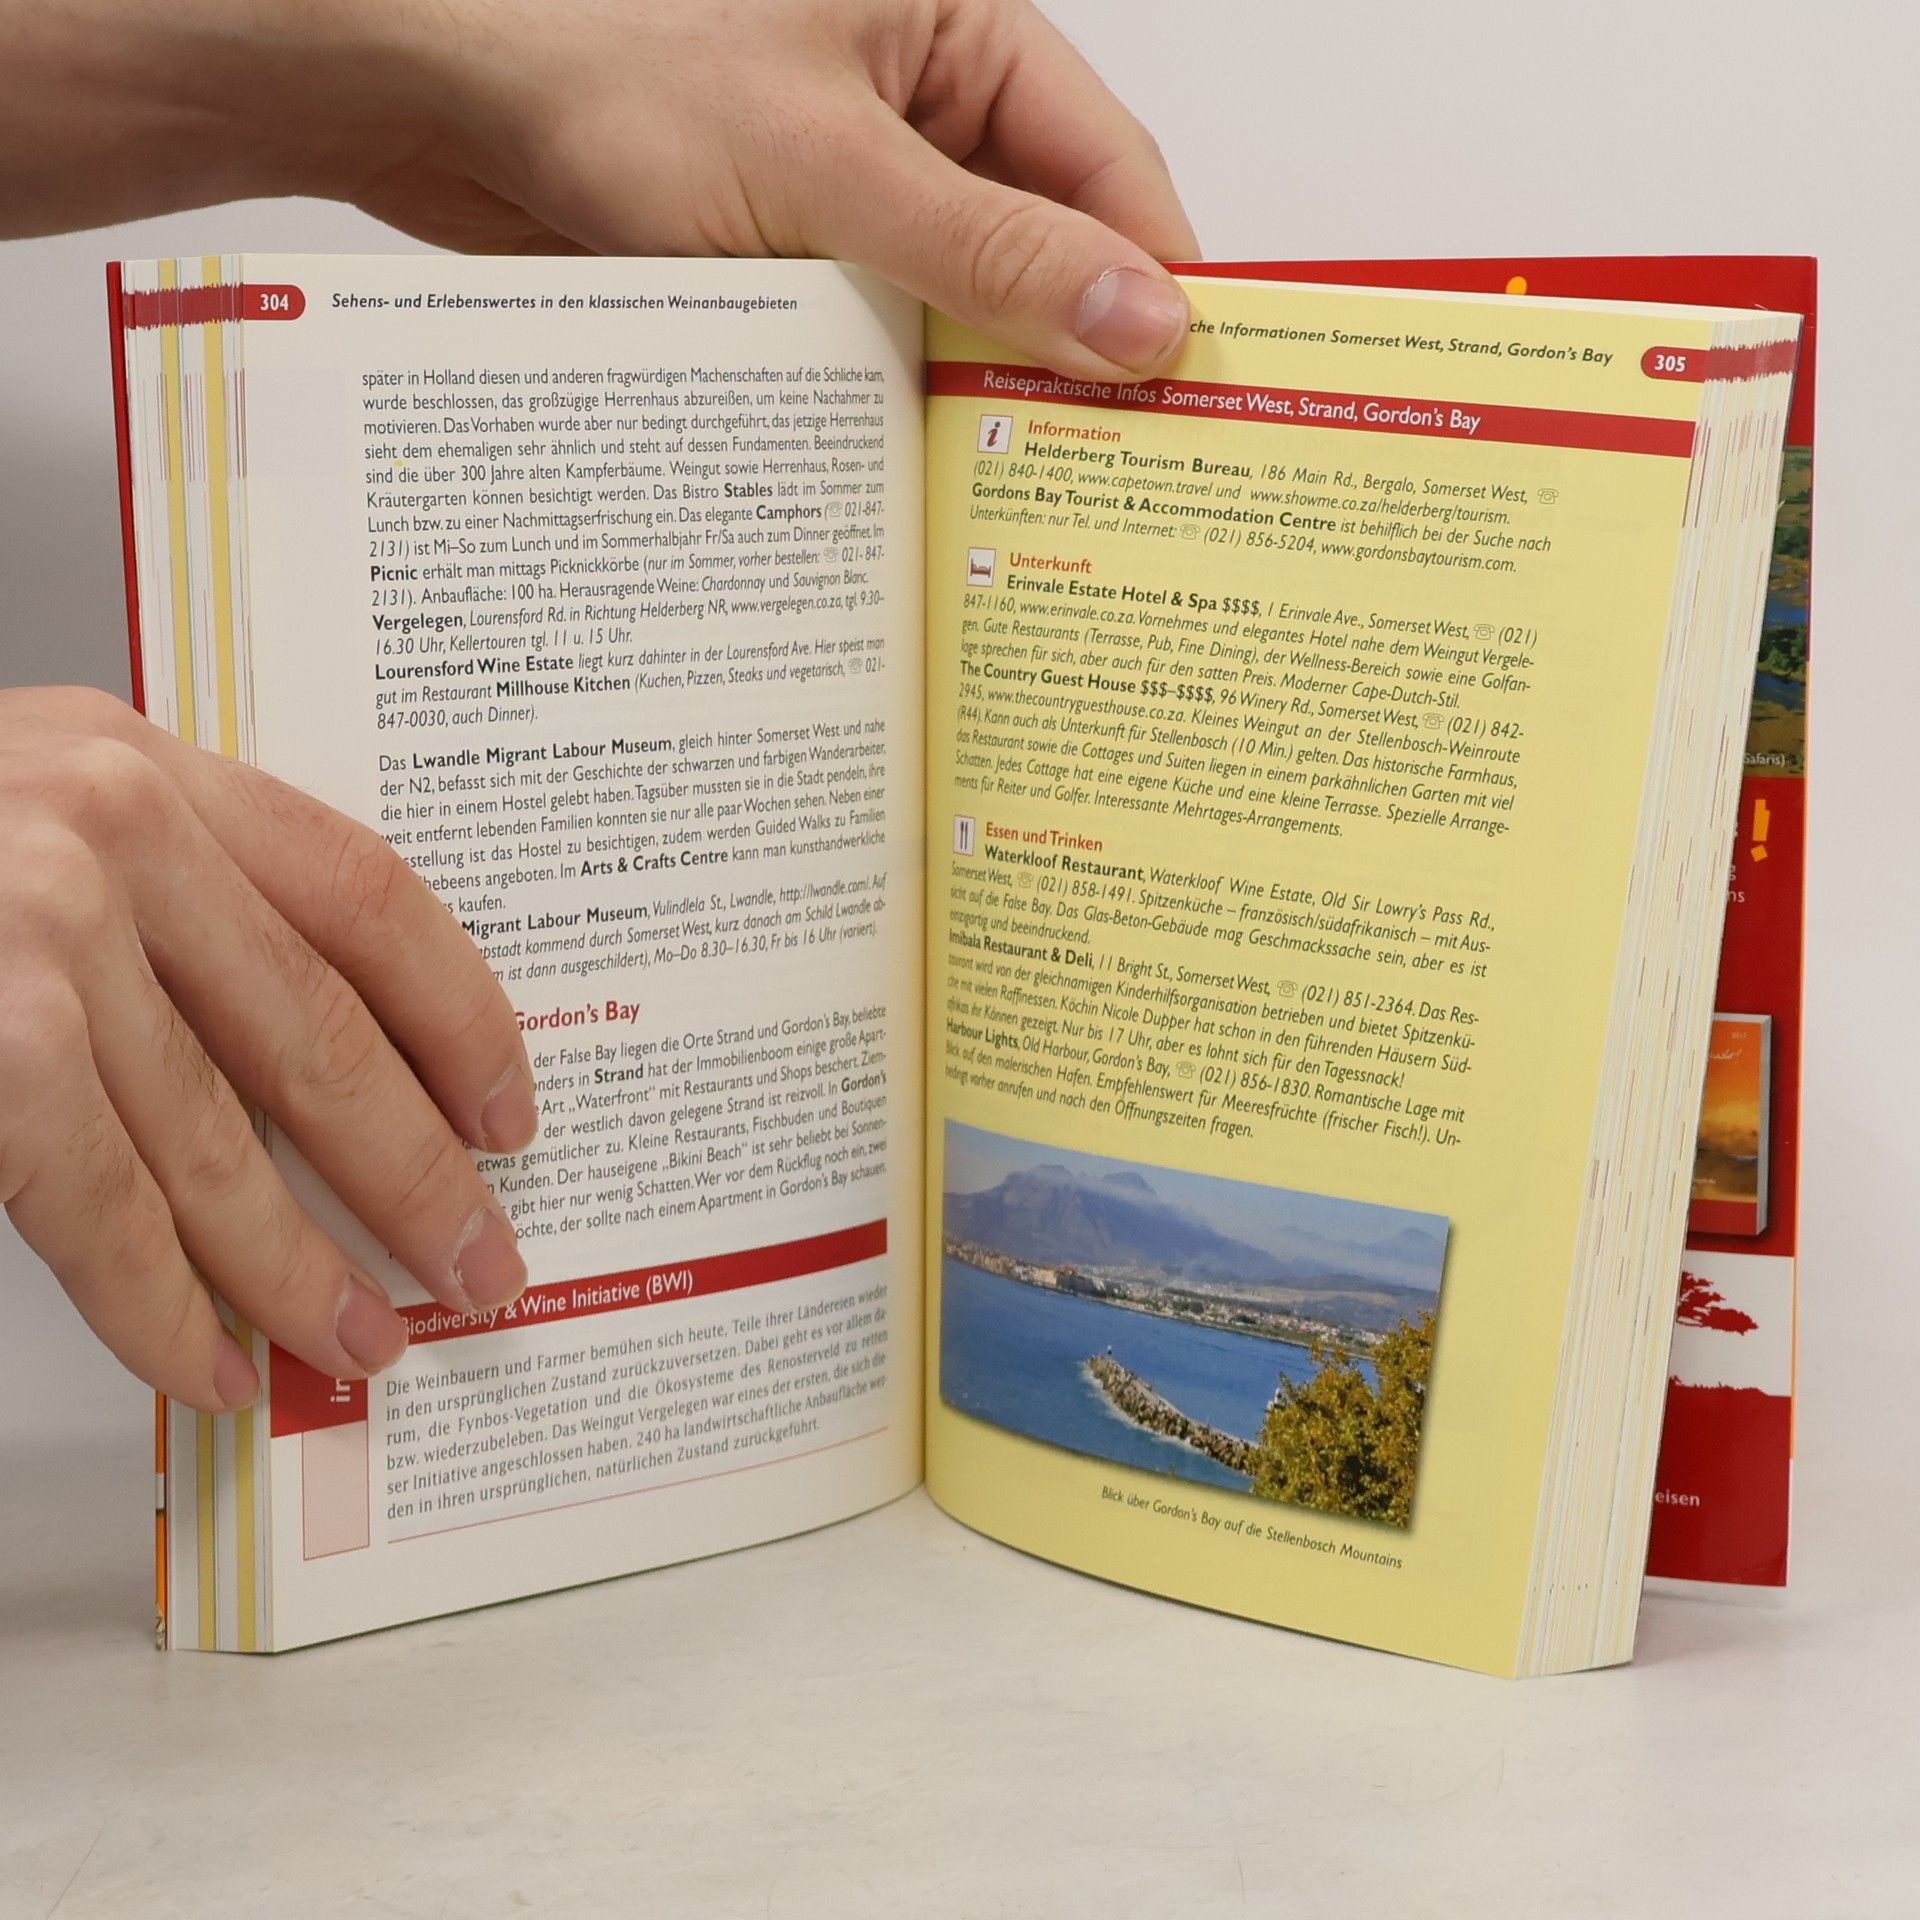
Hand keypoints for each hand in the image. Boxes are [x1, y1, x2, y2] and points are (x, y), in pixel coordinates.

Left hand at [0, 0, 1197, 380]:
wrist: (424, 89)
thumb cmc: (603, 56)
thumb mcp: (825, 164)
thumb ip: (986, 247)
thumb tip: (1140, 320)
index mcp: (964, 40)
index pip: (1110, 175)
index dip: (1155, 290)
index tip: (1189, 402)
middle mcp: (920, 116)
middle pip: (1044, 255)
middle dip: (1068, 363)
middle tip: (1108, 487)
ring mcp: (853, 197)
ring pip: (959, 315)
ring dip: (974, 399)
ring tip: (1017, 510)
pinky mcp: (788, 267)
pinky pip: (875, 348)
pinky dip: (893, 411)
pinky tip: (910, 482)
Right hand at [0, 689, 538, 1411]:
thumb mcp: (36, 816)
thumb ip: (171, 906)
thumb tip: (324, 1075)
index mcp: (144, 767)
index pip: (370, 896)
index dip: (462, 1016)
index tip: (511, 1108)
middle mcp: (104, 833)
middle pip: (321, 1035)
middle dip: (414, 1174)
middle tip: (480, 1262)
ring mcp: (30, 937)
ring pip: (217, 1143)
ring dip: (300, 1266)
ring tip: (367, 1337)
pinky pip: (96, 1208)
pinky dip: (162, 1307)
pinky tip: (212, 1364)